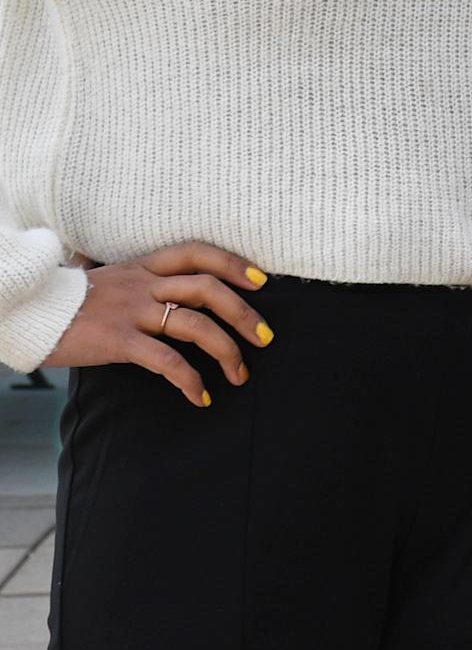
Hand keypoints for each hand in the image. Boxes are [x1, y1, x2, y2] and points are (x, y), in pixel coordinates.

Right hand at [46, 246, 275, 408]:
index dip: (234, 264)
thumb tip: (157, 280)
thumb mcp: (108, 278)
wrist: (28, 312)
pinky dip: (190, 380)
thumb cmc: (70, 301)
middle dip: (244, 314)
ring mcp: (132, 311)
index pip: (198, 253)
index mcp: (144, 266)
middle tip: (266, 337)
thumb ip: (138, 278)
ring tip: (241, 374)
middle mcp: (143, 284)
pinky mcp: (119, 341)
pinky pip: (166, 361)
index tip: (262, 281)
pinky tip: (201, 397)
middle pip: (208, 289)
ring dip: (226, 351)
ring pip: (195, 325)